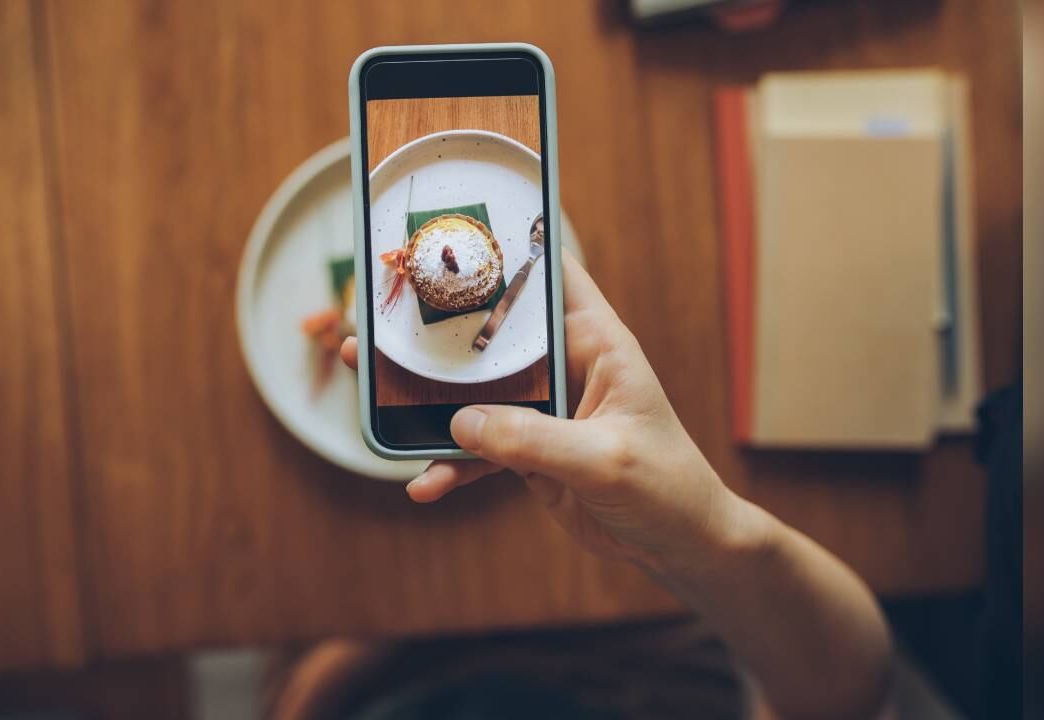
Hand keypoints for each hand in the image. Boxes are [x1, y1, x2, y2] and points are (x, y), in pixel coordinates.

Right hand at [341, 251, 754, 572]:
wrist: (675, 543)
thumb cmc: (665, 485)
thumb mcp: (604, 459)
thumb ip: (533, 441)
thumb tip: (460, 423)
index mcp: (595, 340)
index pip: (549, 273)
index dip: (505, 244)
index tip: (449, 227)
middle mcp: (563, 363)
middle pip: (489, 331)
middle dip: (434, 327)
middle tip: (376, 318)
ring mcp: (541, 406)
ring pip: (470, 390)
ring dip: (422, 397)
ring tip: (367, 395)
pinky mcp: (526, 447)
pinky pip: (475, 448)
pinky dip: (448, 464)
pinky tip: (423, 484)